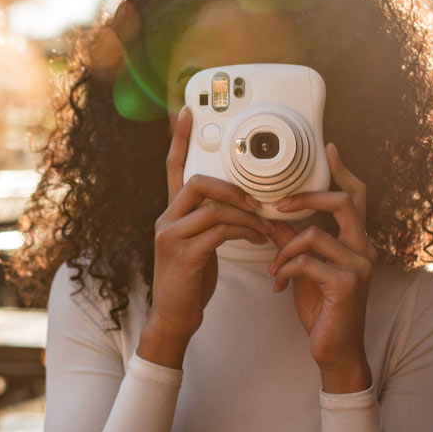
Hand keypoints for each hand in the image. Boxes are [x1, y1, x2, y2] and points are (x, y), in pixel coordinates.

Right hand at [138, 107, 269, 368]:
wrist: (174, 319)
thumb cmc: (190, 284)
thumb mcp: (199, 247)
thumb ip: (211, 223)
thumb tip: (242, 208)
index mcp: (170, 213)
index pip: (172, 168)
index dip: (179, 140)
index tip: (186, 113)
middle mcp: (165, 219)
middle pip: (197, 181)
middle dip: (233, 187)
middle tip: (257, 202)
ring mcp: (171, 236)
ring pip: (213, 207)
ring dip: (247, 215)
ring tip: (266, 227)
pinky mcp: (183, 254)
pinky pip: (220, 230)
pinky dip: (244, 232)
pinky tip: (258, 240)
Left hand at [264, 144, 377, 392]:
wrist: (334, 351)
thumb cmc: (322, 309)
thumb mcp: (304, 269)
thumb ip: (292, 241)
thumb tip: (271, 217)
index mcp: (356, 241)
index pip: (355, 197)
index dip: (343, 171)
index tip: (329, 148)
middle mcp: (364, 249)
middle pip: (344, 202)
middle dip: (307, 198)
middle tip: (279, 204)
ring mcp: (359, 266)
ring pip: (314, 235)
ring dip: (284, 250)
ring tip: (273, 269)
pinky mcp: (347, 285)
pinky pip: (307, 262)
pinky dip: (286, 270)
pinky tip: (278, 285)